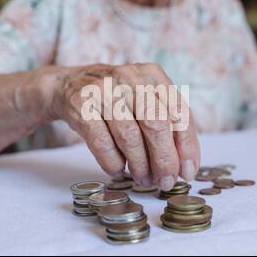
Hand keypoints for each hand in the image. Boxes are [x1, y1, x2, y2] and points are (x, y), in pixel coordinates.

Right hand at [49, 63, 200, 190]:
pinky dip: (113, 163)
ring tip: (144, 179)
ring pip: (129, 136)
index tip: (187, 171)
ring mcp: (103, 91)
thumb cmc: (117, 98)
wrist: (69, 85)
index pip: (179, 112)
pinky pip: (102, 143)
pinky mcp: (81, 107)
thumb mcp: (145, 98)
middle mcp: (129, 77)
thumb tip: (185, 164)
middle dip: (165, 160)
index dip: (187, 146)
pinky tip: (118, 171)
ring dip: (140, 165)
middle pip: (156, 125)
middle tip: (166, 181)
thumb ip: (167, 123)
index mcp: (152, 74)